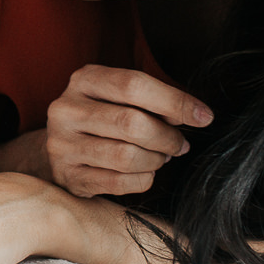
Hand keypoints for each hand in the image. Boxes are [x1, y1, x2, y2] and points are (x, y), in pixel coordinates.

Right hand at [44, 64, 212, 196]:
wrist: (59, 150)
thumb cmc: (103, 119)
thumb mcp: (118, 97)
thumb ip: (152, 100)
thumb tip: (194, 114)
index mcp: (83, 80)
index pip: (133, 85)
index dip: (174, 101)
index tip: (204, 116)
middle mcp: (66, 109)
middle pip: (131, 123)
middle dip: (167, 137)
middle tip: (180, 145)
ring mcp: (62, 144)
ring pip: (126, 156)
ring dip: (156, 160)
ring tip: (161, 157)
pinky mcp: (67, 176)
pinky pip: (119, 183)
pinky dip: (144, 179)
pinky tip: (145, 172)